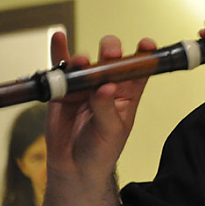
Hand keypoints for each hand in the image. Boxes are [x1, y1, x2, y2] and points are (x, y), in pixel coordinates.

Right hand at [45, 32, 153, 186]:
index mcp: (127, 93)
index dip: (144, 55)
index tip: (146, 44)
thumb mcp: (111, 131)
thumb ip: (106, 108)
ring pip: (86, 63)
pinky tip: (59, 36)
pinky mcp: (63, 90)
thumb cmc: (101, 150)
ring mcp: (85, 86)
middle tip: (110, 54)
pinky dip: (58, 52)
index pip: (139, 69)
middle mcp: (107, 84)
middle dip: (112, 51)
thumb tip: (105, 87)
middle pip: (111, 59)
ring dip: (84, 58)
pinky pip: (60, 69)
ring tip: (83, 61)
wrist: (74, 168)